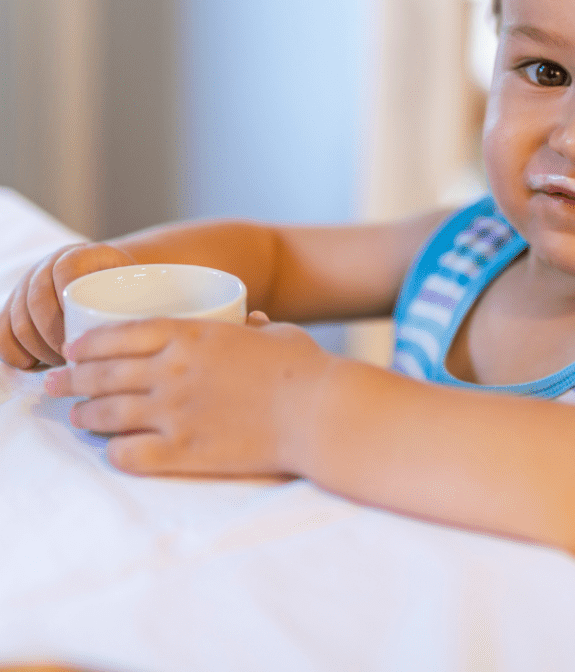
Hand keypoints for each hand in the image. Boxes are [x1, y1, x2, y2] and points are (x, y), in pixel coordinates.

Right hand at [0, 243, 136, 368]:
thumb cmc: (130, 287)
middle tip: (74, 357)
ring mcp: (26, 284)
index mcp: (81, 254)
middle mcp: (47, 264)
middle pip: (36, 300)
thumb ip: (141, 297)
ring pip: (16, 318)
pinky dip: (13, 351)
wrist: (107, 276)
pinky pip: (2, 331)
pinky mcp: (13, 305)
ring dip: (36, 347)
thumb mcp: (140, 284)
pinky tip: (33, 364)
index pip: (65, 272)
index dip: (69, 304)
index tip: (86, 334)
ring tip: (62, 363)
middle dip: (52, 335)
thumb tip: (141, 329)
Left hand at [44, 312, 335, 477]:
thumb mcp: (276, 334)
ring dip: (85, 414)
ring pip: (106, 413)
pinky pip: (128, 454)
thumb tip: (253, 324)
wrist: (317, 412)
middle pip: (102, 373)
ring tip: (78, 416)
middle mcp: (172, 372)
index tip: (73, 348)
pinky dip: (114, 451)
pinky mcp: (181, 452)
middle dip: (70, 378)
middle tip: (54, 384)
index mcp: (191, 336)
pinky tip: (113, 450)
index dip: (90, 342)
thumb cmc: (303, 368)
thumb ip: (254, 329)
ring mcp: (172, 413)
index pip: (121, 334)